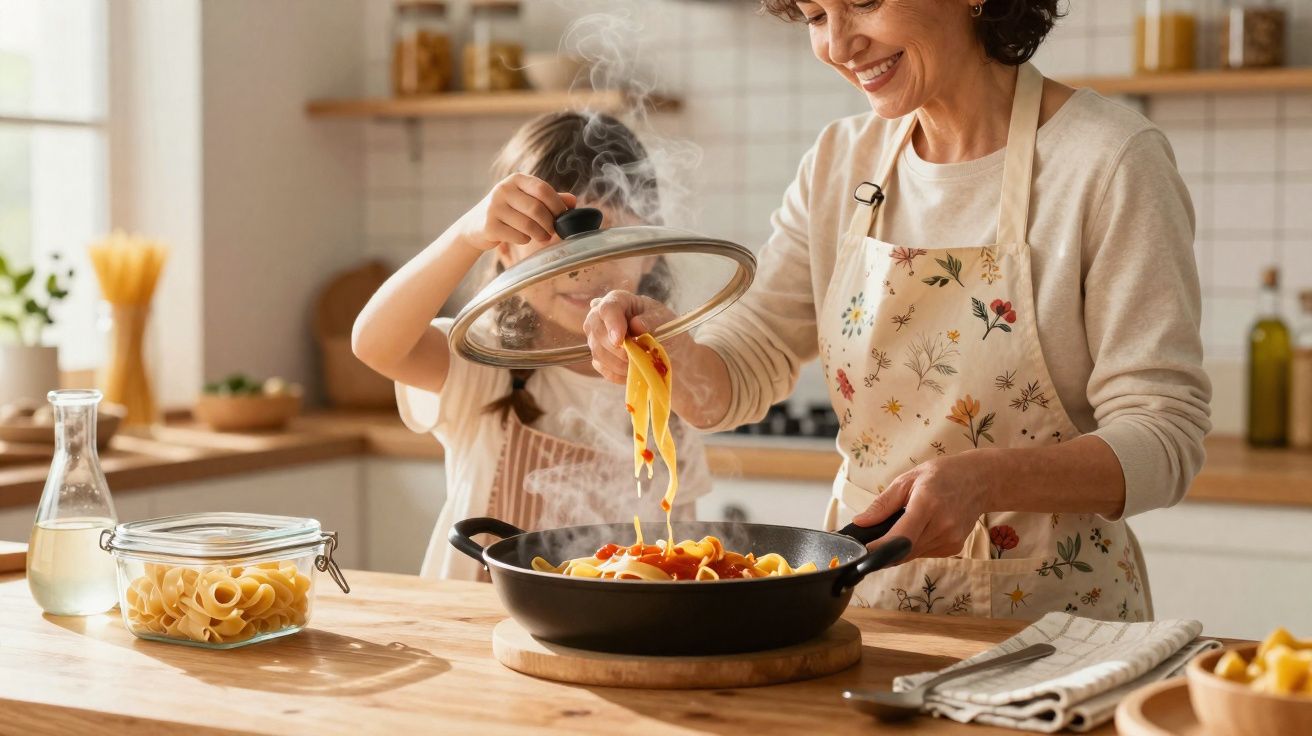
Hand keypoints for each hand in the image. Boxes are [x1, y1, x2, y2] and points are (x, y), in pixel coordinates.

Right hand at [455, 173, 577, 250]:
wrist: (475, 225)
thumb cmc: (507, 211)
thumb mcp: (526, 200)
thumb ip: (549, 199)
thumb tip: (573, 201)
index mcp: (516, 180)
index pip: (543, 189)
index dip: (557, 204)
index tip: (564, 216)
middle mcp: (503, 190)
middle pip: (537, 209)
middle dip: (550, 223)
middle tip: (553, 231)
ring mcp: (494, 208)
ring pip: (528, 225)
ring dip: (540, 234)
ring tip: (543, 237)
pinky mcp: (489, 226)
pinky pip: (518, 236)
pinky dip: (525, 240)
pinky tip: (523, 238)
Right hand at [583, 290, 686, 382]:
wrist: (669, 349)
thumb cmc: (666, 328)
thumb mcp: (665, 320)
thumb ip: (652, 320)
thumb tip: (636, 324)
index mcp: (620, 300)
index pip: (608, 308)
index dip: (612, 324)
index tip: (619, 341)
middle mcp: (602, 317)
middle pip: (596, 330)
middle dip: (614, 347)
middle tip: (632, 356)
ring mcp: (598, 338)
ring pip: (598, 352)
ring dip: (619, 363)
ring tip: (639, 363)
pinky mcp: (600, 358)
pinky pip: (603, 368)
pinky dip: (619, 373)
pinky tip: (633, 370)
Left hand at [850, 451, 995, 561]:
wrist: (979, 481)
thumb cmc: (941, 475)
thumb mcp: (907, 480)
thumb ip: (882, 504)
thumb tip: (860, 522)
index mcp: (927, 504)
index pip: (900, 537)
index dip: (880, 548)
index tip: (863, 551)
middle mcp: (942, 526)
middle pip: (904, 550)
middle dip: (884, 549)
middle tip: (872, 541)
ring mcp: (950, 539)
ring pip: (913, 554)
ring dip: (900, 548)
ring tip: (901, 527)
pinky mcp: (954, 548)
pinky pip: (925, 553)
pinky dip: (914, 546)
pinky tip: (919, 530)